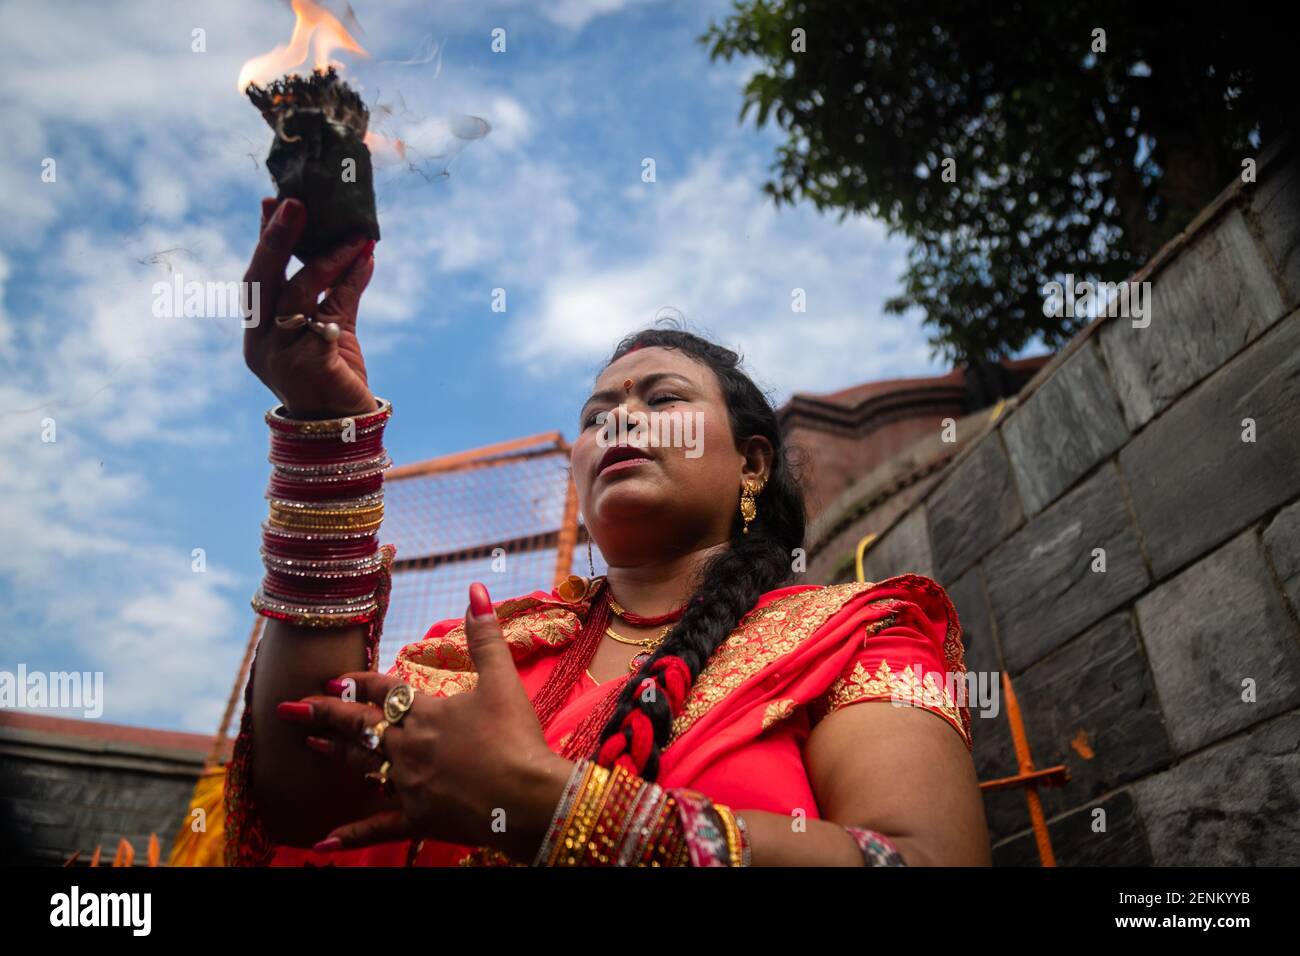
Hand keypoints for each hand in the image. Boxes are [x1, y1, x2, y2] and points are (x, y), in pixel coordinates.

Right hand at [243, 197, 378, 418]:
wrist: (346, 430)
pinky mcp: (309, 367)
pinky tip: (366, 263)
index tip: (273, 201)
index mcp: (257, 334)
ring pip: (298, 294)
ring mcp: (280, 357)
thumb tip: (359, 247)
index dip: (265, 241)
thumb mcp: (334, 329)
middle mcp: (259, 345)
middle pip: (262, 282)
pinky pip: (329, 316)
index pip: (256, 279)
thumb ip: (340, 291)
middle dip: (278, 240)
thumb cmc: (335, 378)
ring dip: (327, 260)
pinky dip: (350, 285)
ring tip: (354, 236)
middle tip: (297, 203)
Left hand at [276, 582, 573, 860]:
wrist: (528, 798)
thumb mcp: (502, 680)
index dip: (358, 681)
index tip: (332, 677)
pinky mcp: (417, 819)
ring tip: (310, 746)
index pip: (384, 690)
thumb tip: (477, 589)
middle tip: (287, 708)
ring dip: (334, 754)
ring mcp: (409, 785)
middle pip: (358, 726)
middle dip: (322, 713)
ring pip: (362, 766)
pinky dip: (350, 835)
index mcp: (426, 712)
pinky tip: (321, 842)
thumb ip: (485, 636)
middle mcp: (408, 746)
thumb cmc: (517, 738)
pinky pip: (377, 827)